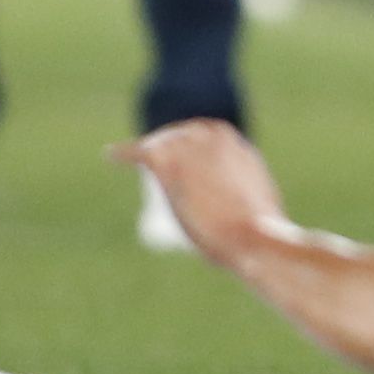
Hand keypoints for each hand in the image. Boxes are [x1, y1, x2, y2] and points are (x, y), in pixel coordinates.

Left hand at [112, 120, 287, 266]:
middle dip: (169, 145)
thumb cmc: (262, 235)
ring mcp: (190, 147)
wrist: (251, 237)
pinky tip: (111, 154)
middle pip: (181, 135)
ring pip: (161, 144)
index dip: (192, 150)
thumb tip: (262, 223)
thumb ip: (250, 203)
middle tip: (157, 161)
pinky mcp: (169, 162)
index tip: (185, 162)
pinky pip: (141, 151)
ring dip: (151, 152)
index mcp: (235, 145)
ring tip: (136, 160)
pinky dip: (124, 153)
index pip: (207, 137)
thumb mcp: (261, 210)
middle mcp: (212, 137)